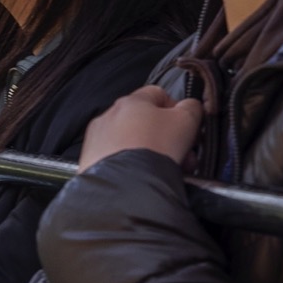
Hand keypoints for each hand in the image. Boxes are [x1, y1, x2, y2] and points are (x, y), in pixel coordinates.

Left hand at [80, 84, 201, 168]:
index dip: (177, 110)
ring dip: (150, 153)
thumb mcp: (186, 121)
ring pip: (130, 142)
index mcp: (130, 101)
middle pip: (144, 121)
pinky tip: (143, 179)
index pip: (158, 94)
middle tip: (183, 156)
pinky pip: (116, 160)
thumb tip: (190, 107)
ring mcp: (96, 141)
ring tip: (164, 171)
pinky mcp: (90, 163)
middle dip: (167, 137)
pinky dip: (131, 167)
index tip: (187, 128)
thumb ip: (192, 108)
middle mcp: (108, 116)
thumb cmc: (157, 148)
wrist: (125, 187)